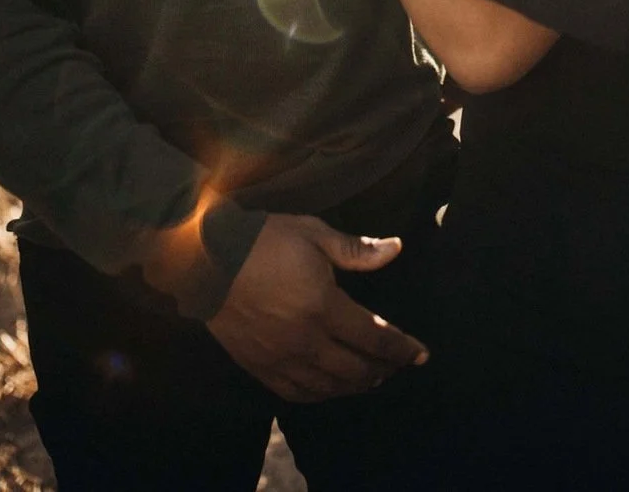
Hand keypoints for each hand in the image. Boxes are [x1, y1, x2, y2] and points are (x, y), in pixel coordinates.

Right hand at [207, 214, 428, 401]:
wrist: (207, 259)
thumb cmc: (264, 240)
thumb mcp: (314, 234)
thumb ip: (357, 249)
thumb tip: (396, 249)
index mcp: (323, 306)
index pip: (374, 338)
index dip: (402, 349)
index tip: (421, 355)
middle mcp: (306, 340)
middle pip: (356, 370)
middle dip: (383, 370)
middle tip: (397, 365)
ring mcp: (281, 358)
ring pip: (329, 387)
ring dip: (356, 385)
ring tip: (370, 377)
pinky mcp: (259, 367)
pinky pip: (297, 394)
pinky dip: (321, 394)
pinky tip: (330, 387)